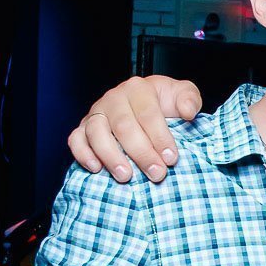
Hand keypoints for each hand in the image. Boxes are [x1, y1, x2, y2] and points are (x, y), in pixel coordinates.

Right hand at [67, 75, 202, 183]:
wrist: (146, 106)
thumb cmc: (164, 103)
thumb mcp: (182, 95)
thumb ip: (189, 99)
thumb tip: (188, 112)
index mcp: (138, 88)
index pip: (148, 113)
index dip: (160, 137)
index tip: (171, 158)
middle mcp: (114, 98)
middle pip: (124, 126)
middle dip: (141, 152)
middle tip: (156, 173)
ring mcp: (96, 113)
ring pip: (96, 132)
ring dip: (111, 156)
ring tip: (126, 176)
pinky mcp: (83, 128)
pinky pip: (76, 139)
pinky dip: (83, 154)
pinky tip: (96, 168)